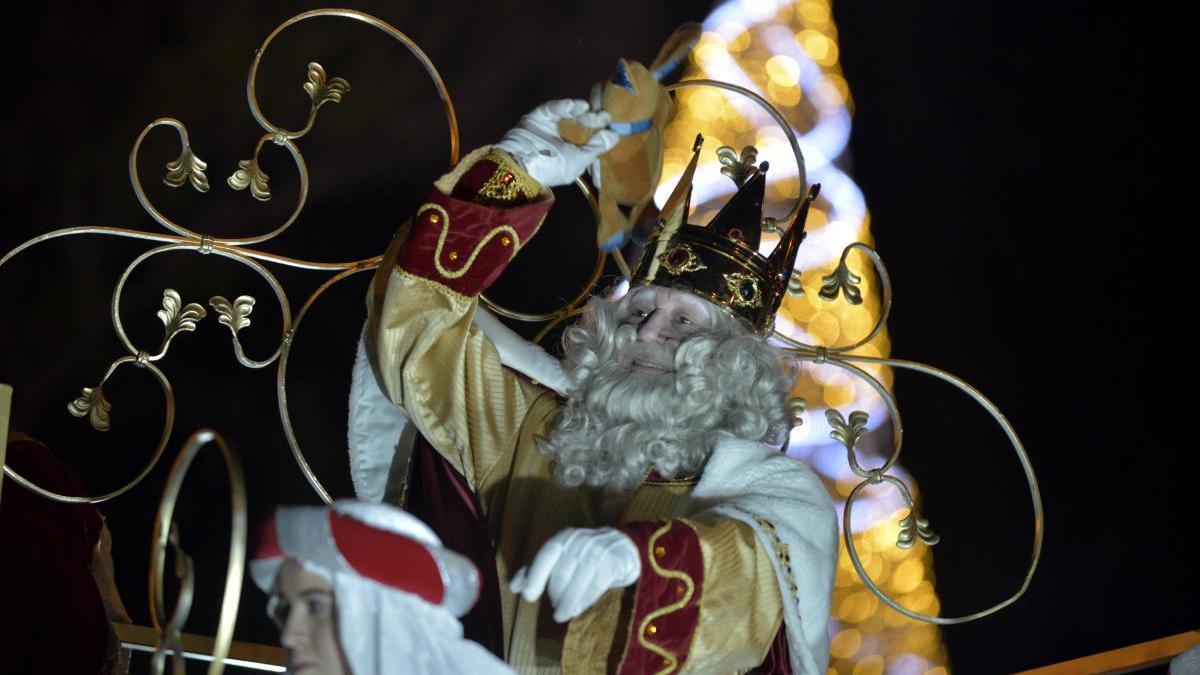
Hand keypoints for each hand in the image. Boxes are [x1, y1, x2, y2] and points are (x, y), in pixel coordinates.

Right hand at [494, 99, 618, 187]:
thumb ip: (596, 147)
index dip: (601, 131)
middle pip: (581, 123)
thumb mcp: (579, 161)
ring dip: (578, 110)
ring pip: (568, 113)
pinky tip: (571, 104)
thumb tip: (615, 135)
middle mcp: (563, 137)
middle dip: (592, 119)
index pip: (590, 137)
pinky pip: (552, 108)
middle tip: (602, 115)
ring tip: (586, 107)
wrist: (521, 164)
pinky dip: (561, 105)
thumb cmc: (552, 168)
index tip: (610, 125)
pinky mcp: (539, 116)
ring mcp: (551, 125)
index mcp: (573, 151)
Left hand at [508, 527, 639, 622]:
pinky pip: (596, 584)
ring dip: (569, 602)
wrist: (622, 548)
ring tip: (562, 615)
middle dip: (555, 594)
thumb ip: (536, 570)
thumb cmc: (584, 555)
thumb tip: (513, 587)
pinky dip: (585, 600)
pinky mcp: (613, 562)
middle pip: (562, 572)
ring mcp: (598, 550)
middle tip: (554, 609)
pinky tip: (579, 609)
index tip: (529, 597)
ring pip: (579, 580)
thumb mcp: (560, 558)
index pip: (545, 554)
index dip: (535, 575)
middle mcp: (579, 541)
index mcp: (563, 539)